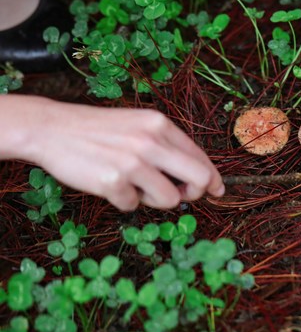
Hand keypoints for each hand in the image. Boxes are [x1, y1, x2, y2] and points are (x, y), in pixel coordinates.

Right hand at [3, 96, 223, 210]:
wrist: (52, 128)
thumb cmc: (98, 130)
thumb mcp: (137, 125)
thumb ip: (165, 146)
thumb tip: (197, 175)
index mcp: (159, 125)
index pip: (200, 156)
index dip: (212, 177)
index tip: (217, 190)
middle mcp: (151, 141)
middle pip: (198, 179)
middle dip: (196, 193)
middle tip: (183, 196)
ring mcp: (132, 162)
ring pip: (170, 199)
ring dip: (154, 200)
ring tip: (134, 186)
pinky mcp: (113, 181)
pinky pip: (133, 206)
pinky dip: (124, 201)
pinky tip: (109, 184)